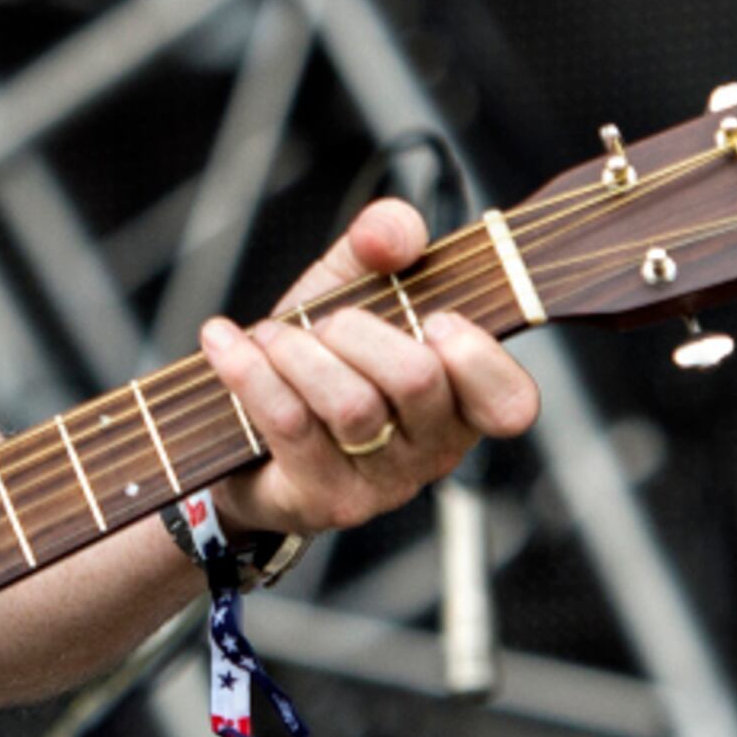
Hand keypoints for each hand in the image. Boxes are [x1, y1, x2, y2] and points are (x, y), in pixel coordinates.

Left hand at [200, 200, 538, 537]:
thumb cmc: (324, 352)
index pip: (511, 401)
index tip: (432, 316)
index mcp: (463, 400)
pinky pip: (291, 424)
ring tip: (272, 335)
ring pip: (352, 405)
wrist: (249, 430)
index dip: (474, 354)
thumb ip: (385, 238)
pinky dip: (250, 371)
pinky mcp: (323, 500)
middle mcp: (434, 450)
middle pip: (418, 379)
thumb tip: (390, 236)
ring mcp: (381, 483)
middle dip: (358, 329)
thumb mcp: (357, 281)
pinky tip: (225, 343)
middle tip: (327, 322)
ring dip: (300, 351)